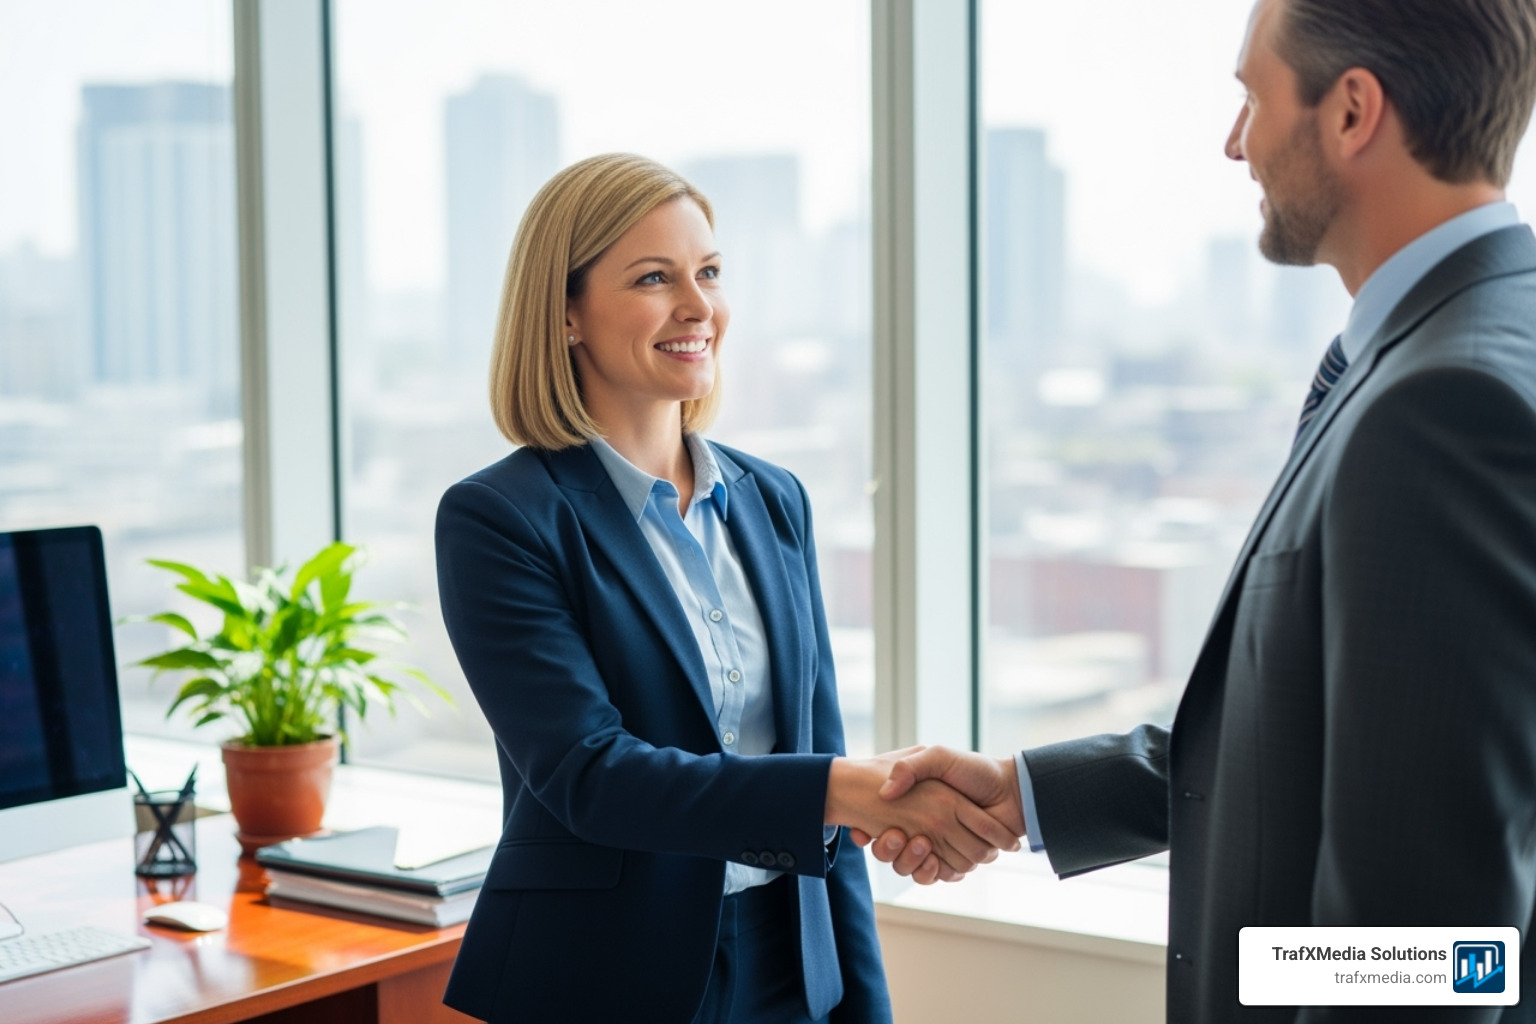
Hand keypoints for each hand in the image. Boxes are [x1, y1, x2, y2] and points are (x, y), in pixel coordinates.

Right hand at [824, 755, 1019, 876]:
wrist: (1012, 791)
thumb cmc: (975, 770)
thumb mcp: (938, 757)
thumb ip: (909, 767)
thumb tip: (884, 793)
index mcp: (914, 805)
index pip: (877, 825)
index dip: (865, 832)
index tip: (862, 831)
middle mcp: (923, 827)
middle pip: (890, 853)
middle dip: (887, 849)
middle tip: (895, 835)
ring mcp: (939, 846)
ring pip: (909, 868)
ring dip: (910, 861)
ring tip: (921, 844)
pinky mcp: (957, 861)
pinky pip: (935, 876)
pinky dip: (933, 871)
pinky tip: (934, 858)